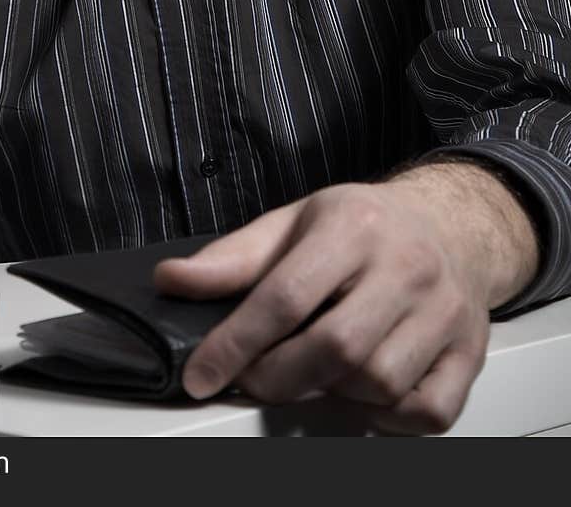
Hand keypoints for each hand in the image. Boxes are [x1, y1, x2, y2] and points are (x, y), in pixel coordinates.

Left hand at [152, 183, 490, 434]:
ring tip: (314, 372)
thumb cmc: (362, 226)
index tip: (201, 374)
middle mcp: (405, 265)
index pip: (286, 296)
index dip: (235, 343)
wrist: (449, 224)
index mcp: (353, 225)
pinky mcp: (469, 350)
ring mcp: (444, 310)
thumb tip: (172, 280)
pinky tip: (364, 392)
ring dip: (333, 395)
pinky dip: (387, 418)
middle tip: (255, 378)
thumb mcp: (293, 222)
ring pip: (379, 384)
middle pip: (335, 349)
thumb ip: (233, 257)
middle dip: (279, 377)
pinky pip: (427, 411)